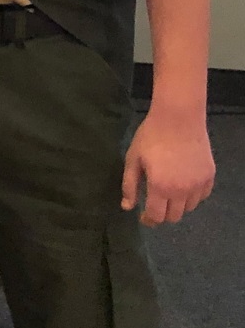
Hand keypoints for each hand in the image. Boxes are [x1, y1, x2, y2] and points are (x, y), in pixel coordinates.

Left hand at [121, 107, 214, 225]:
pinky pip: (202, 196)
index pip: (157, 216)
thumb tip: (127, 207)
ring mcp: (199, 185)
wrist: (178, 118)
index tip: (143, 217)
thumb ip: (130, 185)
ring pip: (189, 208)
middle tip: (154, 203)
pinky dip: (192, 196)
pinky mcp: (209, 177)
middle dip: (163, 214)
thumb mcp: (133, 159)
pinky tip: (183, 185)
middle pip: (174, 216)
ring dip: (178, 205)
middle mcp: (183, 191)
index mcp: (161, 187)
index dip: (149, 220)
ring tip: (168, 192)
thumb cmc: (151, 136)